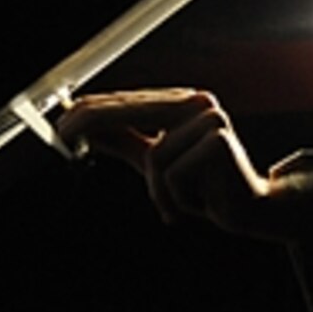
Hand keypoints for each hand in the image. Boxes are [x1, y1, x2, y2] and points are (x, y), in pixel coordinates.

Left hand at [56, 89, 271, 233]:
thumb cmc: (207, 187)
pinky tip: (203, 201)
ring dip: (161, 191)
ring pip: (154, 157)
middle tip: (61, 133)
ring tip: (183, 202)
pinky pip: (173, 175)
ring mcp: (211, 120)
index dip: (92, 110)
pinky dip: (179, 198)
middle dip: (94, 124)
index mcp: (185, 104)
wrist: (252, 210)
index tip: (61, 123)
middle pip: (132, 111)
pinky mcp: (218, 143)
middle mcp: (199, 104)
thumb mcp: (158, 163)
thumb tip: (86, 130)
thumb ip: (126, 143)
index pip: (131, 102)